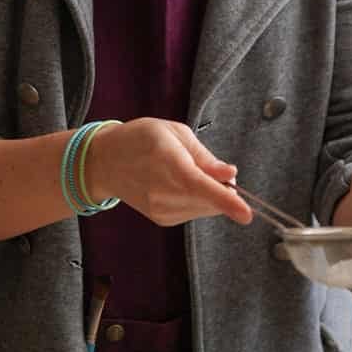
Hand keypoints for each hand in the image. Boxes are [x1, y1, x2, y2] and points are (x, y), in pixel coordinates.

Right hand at [85, 118, 250, 226]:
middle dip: (223, 188)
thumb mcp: (174, 133)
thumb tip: (231, 175)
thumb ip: (204, 156)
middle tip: (210, 168)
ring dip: (209, 195)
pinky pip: (194, 212)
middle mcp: (163, 191)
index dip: (226, 201)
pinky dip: (197, 201)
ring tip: (184, 172)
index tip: (246, 214)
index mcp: (167, 161)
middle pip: (210, 200)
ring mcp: (161, 209)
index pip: (200, 186)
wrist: (104, 162)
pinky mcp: (162, 219)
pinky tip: (178, 186)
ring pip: (206, 208)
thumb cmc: (140, 140)